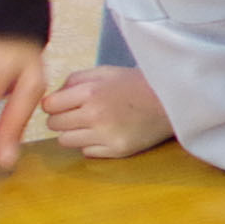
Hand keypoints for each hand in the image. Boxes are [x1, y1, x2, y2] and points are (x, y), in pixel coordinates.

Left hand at [41, 66, 173, 157]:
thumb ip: (75, 80)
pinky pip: (87, 152)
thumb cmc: (139, 84)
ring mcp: (106, 135)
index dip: (55, 104)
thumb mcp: (107, 71)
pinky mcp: (117, 150)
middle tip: (81, 113)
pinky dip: (92, 145)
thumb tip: (51, 99)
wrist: (175, 100)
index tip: (65, 104)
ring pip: (66, 141)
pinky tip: (108, 133)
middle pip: (54, 124)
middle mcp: (96, 114)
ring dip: (75, 133)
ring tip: (93, 124)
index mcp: (91, 91)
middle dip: (63, 118)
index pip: (49, 105)